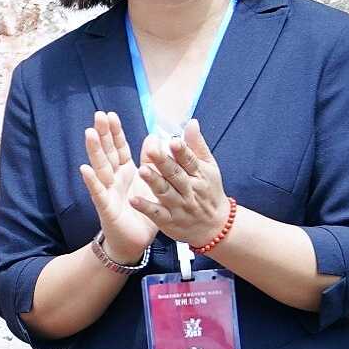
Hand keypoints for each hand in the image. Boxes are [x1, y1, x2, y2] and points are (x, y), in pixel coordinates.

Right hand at [79, 114, 161, 267]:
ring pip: (100, 168)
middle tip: (98, 116)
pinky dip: (91, 181)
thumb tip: (153, 137)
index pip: (119, 147)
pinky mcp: (106, 207)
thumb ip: (151, 161)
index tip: (110, 114)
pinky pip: (98, 193)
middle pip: (107, 153)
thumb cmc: (142, 211)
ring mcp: (107, 191)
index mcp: (125, 171)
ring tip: (89, 134)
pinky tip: (85, 169)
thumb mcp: (151, 183)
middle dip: (103, 135)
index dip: (115, 132)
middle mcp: (114, 178)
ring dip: (94, 151)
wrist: (136, 241)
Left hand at [137, 121, 232, 247]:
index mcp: (199, 174)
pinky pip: (157, 214)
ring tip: (141, 170)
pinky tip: (133, 200)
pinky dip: (146, 207)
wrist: (215, 226)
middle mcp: (189, 190)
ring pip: (165, 193)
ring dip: (153, 182)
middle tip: (152, 150)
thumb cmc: (209, 191)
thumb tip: (191, 122)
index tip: (173, 140)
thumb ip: (197, 146)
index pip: (190, 160)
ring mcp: (179, 206)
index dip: (182, 151)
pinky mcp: (169, 221)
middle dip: (164, 163)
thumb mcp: (209, 168)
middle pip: (176, 175)